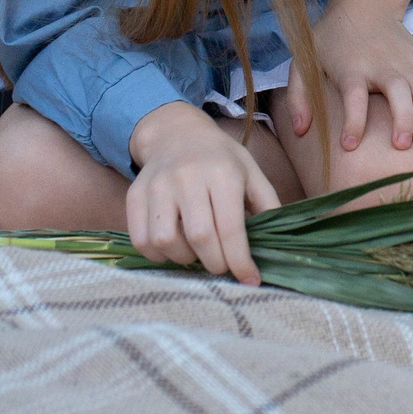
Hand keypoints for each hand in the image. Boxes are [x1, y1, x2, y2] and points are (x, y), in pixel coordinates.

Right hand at [126, 100, 276, 284]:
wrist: (175, 133)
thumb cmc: (220, 159)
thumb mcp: (251, 172)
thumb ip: (267, 205)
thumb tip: (278, 245)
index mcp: (222, 172)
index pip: (230, 226)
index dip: (240, 260)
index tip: (250, 280)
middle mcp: (187, 177)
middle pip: (199, 237)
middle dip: (215, 263)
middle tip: (222, 266)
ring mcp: (157, 186)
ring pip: (166, 241)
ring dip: (184, 259)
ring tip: (197, 253)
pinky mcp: (134, 195)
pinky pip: (141, 239)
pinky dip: (157, 255)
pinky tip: (173, 248)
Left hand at [295, 0, 412, 153]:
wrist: (362, 3)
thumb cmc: (330, 40)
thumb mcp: (303, 60)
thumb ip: (298, 96)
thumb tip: (300, 130)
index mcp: (351, 68)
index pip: (353, 96)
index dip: (353, 122)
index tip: (349, 146)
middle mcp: (380, 64)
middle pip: (397, 90)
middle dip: (402, 119)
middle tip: (401, 148)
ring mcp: (404, 60)